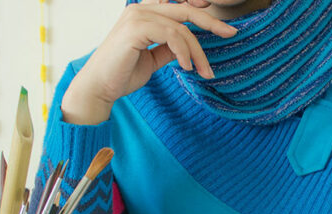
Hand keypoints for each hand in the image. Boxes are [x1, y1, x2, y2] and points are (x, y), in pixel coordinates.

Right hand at [61, 0, 236, 124]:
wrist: (99, 87)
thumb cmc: (122, 74)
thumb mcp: (152, 59)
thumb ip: (167, 48)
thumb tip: (185, 46)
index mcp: (144, 13)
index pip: (179, 6)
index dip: (201, 10)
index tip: (222, 25)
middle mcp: (141, 9)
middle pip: (185, 10)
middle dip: (211, 23)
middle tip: (231, 33)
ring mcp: (137, 16)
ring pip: (181, 27)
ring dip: (197, 51)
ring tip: (205, 72)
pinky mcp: (136, 28)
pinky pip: (171, 35)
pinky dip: (183, 52)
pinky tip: (187, 67)